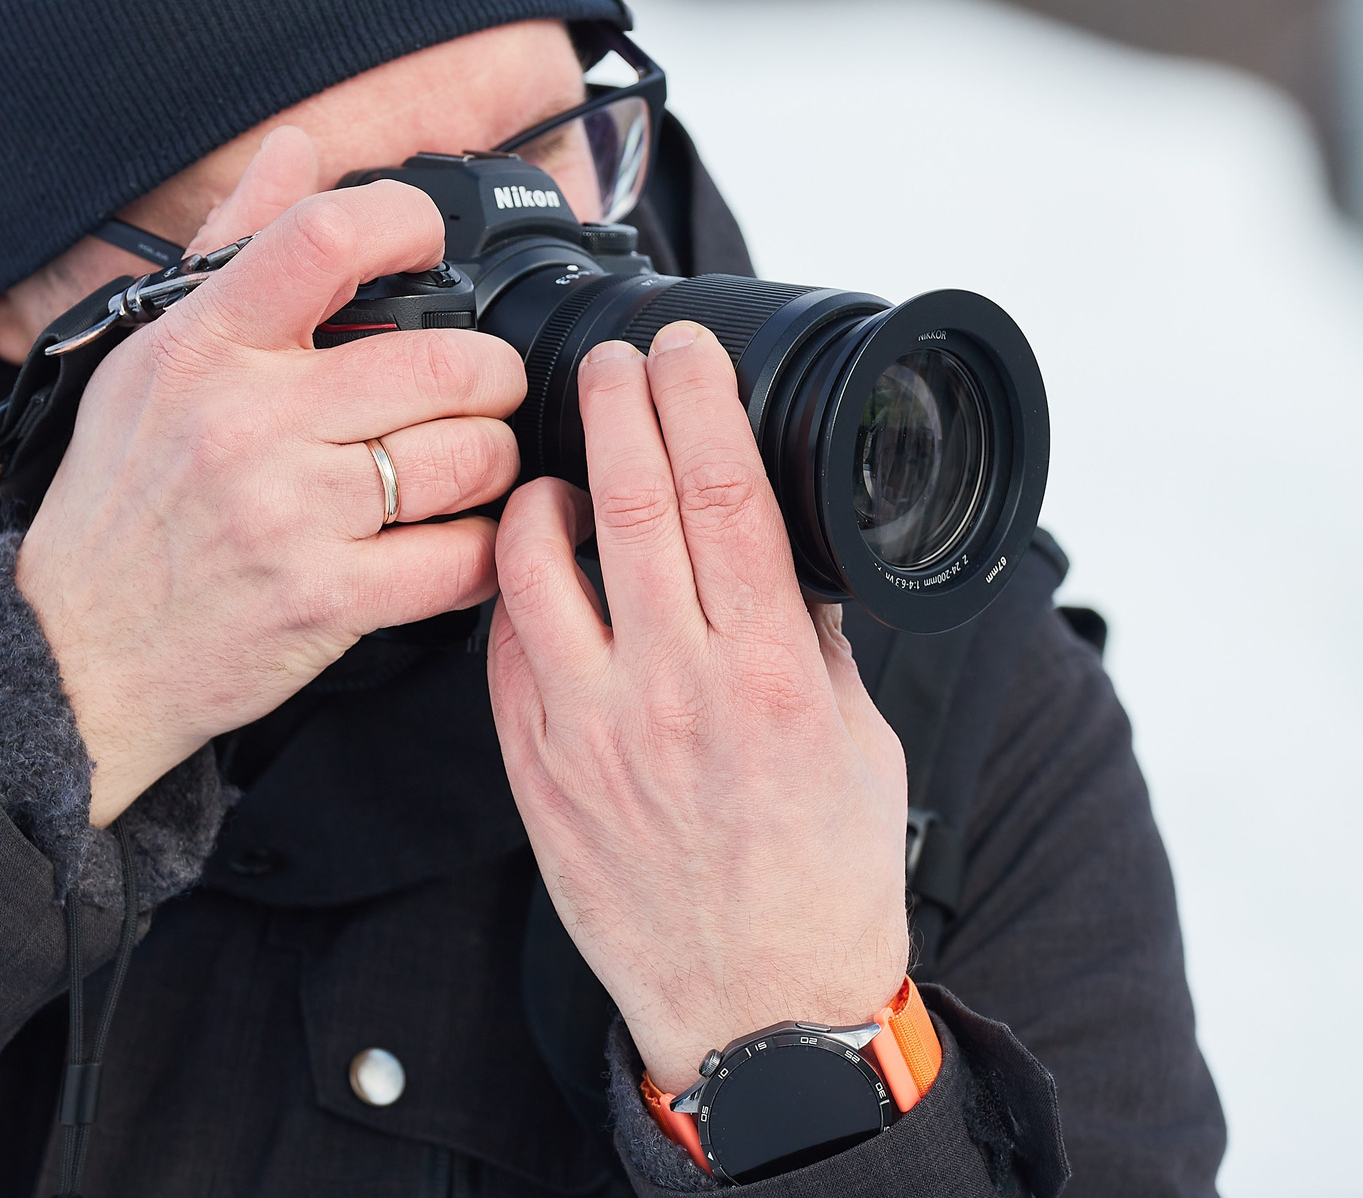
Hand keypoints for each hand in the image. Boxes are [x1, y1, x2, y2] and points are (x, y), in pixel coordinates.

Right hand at [19, 131, 527, 825]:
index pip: (327, 236)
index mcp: (205, 347)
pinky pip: (460, 560)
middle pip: (445, 361)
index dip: (407, 223)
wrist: (75, 655)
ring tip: (468, 466)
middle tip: (480, 390)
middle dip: (491, 374)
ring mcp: (290, 514)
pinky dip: (481, 550)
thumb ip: (231, 249)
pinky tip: (456, 541)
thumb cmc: (117, 502)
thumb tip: (296, 149)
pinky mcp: (324, 601)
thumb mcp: (145, 360)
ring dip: (492, 462)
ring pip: (470, 458)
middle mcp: (249, 422)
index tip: (428, 245)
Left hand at [487, 321, 910, 1090]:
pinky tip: (534, 566)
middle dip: (619, 406)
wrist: (759, 1011)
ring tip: (561, 467)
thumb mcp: (858, 742)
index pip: (726, 494)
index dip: (698, 401)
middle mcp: (675, 691)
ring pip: (537, 567)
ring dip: (544, 494)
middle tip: (613, 358)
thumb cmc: (822, 881)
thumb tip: (789, 550)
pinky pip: (504, 649)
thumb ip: (816, 637)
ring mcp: (591, 731)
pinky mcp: (536, 770)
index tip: (685, 350)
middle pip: (633, 504)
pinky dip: (514, 588)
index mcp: (770, 672)